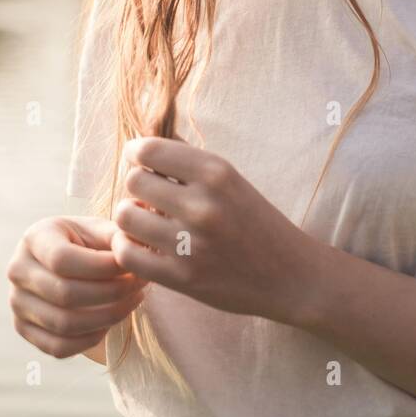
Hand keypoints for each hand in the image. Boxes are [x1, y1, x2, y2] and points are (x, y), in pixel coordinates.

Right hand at [7, 215, 149, 358]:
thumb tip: (132, 249)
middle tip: (140, 286)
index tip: (132, 267)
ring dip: (107, 316)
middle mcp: (18, 270)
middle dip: (112, 293)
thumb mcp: (100, 230)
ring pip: (64, 324)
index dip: (102, 267)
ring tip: (132, 301)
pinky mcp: (24, 329)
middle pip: (65, 294)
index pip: (62, 259)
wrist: (69, 264)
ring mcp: (17, 303)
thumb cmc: (90, 244)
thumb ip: (118, 237)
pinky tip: (112, 321)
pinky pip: (59, 347)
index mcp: (35, 238)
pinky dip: (91, 338)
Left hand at [112, 138, 323, 324]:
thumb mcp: (232, 180)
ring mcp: (191, 244)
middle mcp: (203, 205)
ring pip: (125, 216)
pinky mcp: (181, 278)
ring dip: (131, 217)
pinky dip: (126, 248)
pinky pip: (127, 254)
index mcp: (217, 173)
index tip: (140, 160)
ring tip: (146, 222)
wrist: (290, 275)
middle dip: (137, 186)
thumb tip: (145, 138)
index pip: (149, 150)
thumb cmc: (257, 222)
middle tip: (150, 196)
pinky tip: (142, 246)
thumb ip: (189, 160)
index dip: (136, 152)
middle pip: (133, 181)